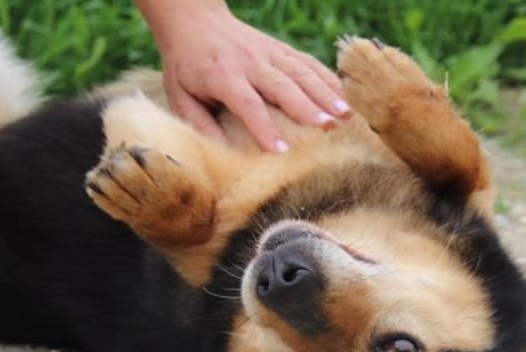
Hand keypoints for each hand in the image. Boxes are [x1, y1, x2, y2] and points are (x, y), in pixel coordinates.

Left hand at [135, 1, 349, 151]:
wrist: (195, 22)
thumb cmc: (186, 68)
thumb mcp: (179, 97)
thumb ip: (200, 124)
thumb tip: (222, 155)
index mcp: (222, 76)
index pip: (247, 103)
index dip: (265, 128)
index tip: (282, 152)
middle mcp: (249, 62)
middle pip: (282, 86)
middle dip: (307, 108)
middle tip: (328, 130)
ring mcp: (269, 52)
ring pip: (302, 72)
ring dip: (325, 94)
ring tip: (345, 116)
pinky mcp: (281, 49)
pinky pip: (309, 63)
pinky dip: (329, 79)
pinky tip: (346, 98)